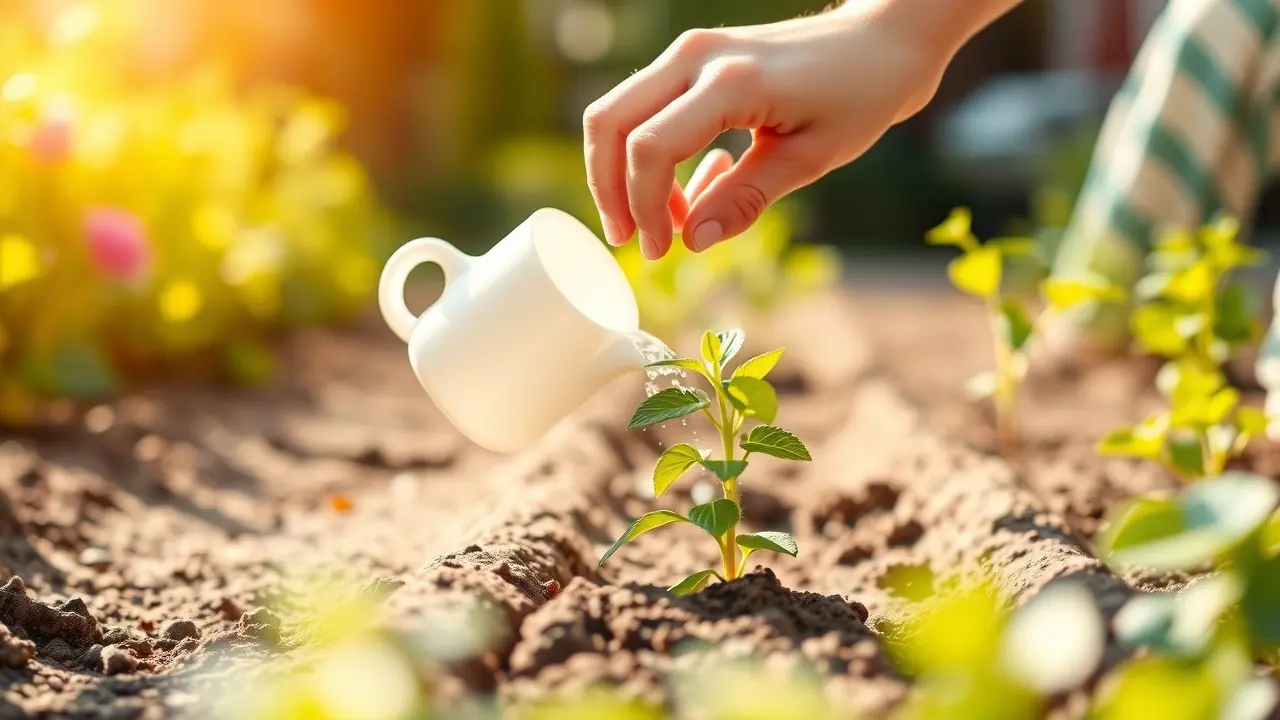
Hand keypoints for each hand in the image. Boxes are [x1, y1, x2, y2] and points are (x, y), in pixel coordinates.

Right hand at [583, 0, 970, 259]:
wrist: (883, 40)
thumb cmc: (860, 96)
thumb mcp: (809, 160)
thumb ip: (745, 199)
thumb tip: (691, 241)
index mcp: (731, 81)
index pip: (651, 149)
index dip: (645, 207)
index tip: (661, 249)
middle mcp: (696, 56)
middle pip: (610, 122)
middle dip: (609, 189)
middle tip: (632, 240)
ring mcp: (690, 51)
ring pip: (616, 114)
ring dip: (623, 174)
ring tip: (664, 224)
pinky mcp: (693, 59)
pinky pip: (645, 109)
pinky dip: (648, 156)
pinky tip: (694, 190)